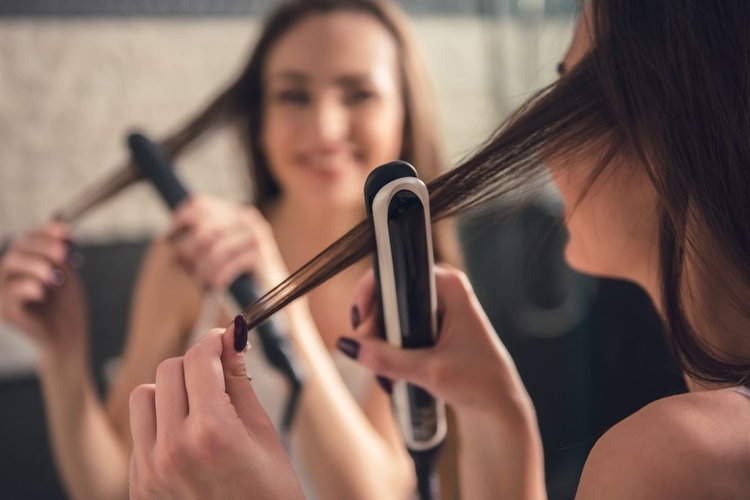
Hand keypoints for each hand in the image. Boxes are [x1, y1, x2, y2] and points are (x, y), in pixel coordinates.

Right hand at [0, 221, 87, 357]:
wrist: (67, 333)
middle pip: (17, 249)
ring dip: (36, 266)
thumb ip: (62, 253)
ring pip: (10, 267)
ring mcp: (4, 292)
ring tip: (56, 276)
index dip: (46, 231)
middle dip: (43, 247)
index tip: (67, 231)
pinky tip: (44, 293)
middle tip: (63, 254)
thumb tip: (64, 229)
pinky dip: (29, 288)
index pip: (28, 238)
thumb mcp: (66, 272)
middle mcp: (9, 273)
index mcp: (24, 261)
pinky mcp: (6, 311)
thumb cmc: (65, 302)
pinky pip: (10, 294)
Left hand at [129, 318, 304, 499]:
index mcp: (211, 432)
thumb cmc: (270, 495)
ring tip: (198, 408)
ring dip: (170, 392)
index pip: (199, 358)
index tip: (226, 339)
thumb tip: (233, 337)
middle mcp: (173, 449)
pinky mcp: (139, 486)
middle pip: (168, 370)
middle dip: (196, 365)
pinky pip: (139, 433)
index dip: (215, 341)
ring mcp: (150, 471)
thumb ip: (240, 380)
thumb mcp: (263, 432)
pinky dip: (160, 425)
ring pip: (144, 396)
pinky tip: (188, 441)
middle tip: (219, 376)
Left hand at [167, 196, 285, 291]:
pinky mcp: (261, 255)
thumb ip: (200, 242)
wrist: (277, 296)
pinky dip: (217, 278)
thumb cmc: (242, 275)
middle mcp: (248, 220)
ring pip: (214, 251)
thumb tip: (168, 238)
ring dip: (202, 269)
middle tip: (179, 263)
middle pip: (204, 229)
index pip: (201, 205)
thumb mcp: (220, 252)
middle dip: (187, 249)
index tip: (169, 236)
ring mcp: (257, 236)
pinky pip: (228, 266)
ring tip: (200, 281)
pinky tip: (215, 286)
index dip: (180, 219)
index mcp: (237, 213)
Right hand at [343, 266, 527, 417]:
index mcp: (449, 286)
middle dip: (375, 328)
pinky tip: (393, 375)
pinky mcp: (433, 325)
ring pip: (391, 315)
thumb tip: (349, 346)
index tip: (359, 321)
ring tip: (386, 374)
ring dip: (381, 343)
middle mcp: (442, 289)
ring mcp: (438, 307)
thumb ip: (387, 359)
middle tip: (370, 355)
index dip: (371, 292)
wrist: (499, 406)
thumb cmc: (479, 383)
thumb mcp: (429, 372)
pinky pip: (399, 328)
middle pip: (390, 296)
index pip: (397, 274)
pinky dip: (391, 349)